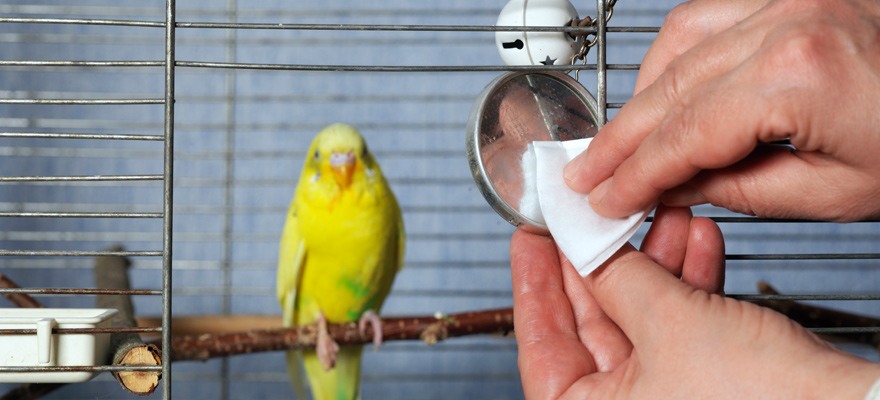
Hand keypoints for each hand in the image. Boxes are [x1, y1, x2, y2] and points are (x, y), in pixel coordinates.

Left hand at [510, 206, 879, 398]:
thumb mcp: (670, 325)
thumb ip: (617, 279)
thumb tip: (582, 246)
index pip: (541, 344)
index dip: (533, 283)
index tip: (530, 237)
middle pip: (591, 324)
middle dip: (603, 259)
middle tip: (595, 213)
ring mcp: (665, 397)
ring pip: (641, 318)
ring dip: (655, 262)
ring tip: (664, 214)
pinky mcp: (706, 383)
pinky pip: (681, 326)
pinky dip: (689, 284)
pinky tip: (699, 240)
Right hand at [563, 0, 879, 221]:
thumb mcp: (838, 192)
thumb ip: (740, 189)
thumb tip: (675, 186)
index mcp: (800, 76)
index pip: (685, 134)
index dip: (635, 173)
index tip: (603, 198)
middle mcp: (787, 21)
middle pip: (668, 88)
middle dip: (620, 139)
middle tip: (586, 174)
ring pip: (678, 41)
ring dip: (641, 94)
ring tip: (622, 140)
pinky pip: (709, 12)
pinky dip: (675, 53)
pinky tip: (664, 85)